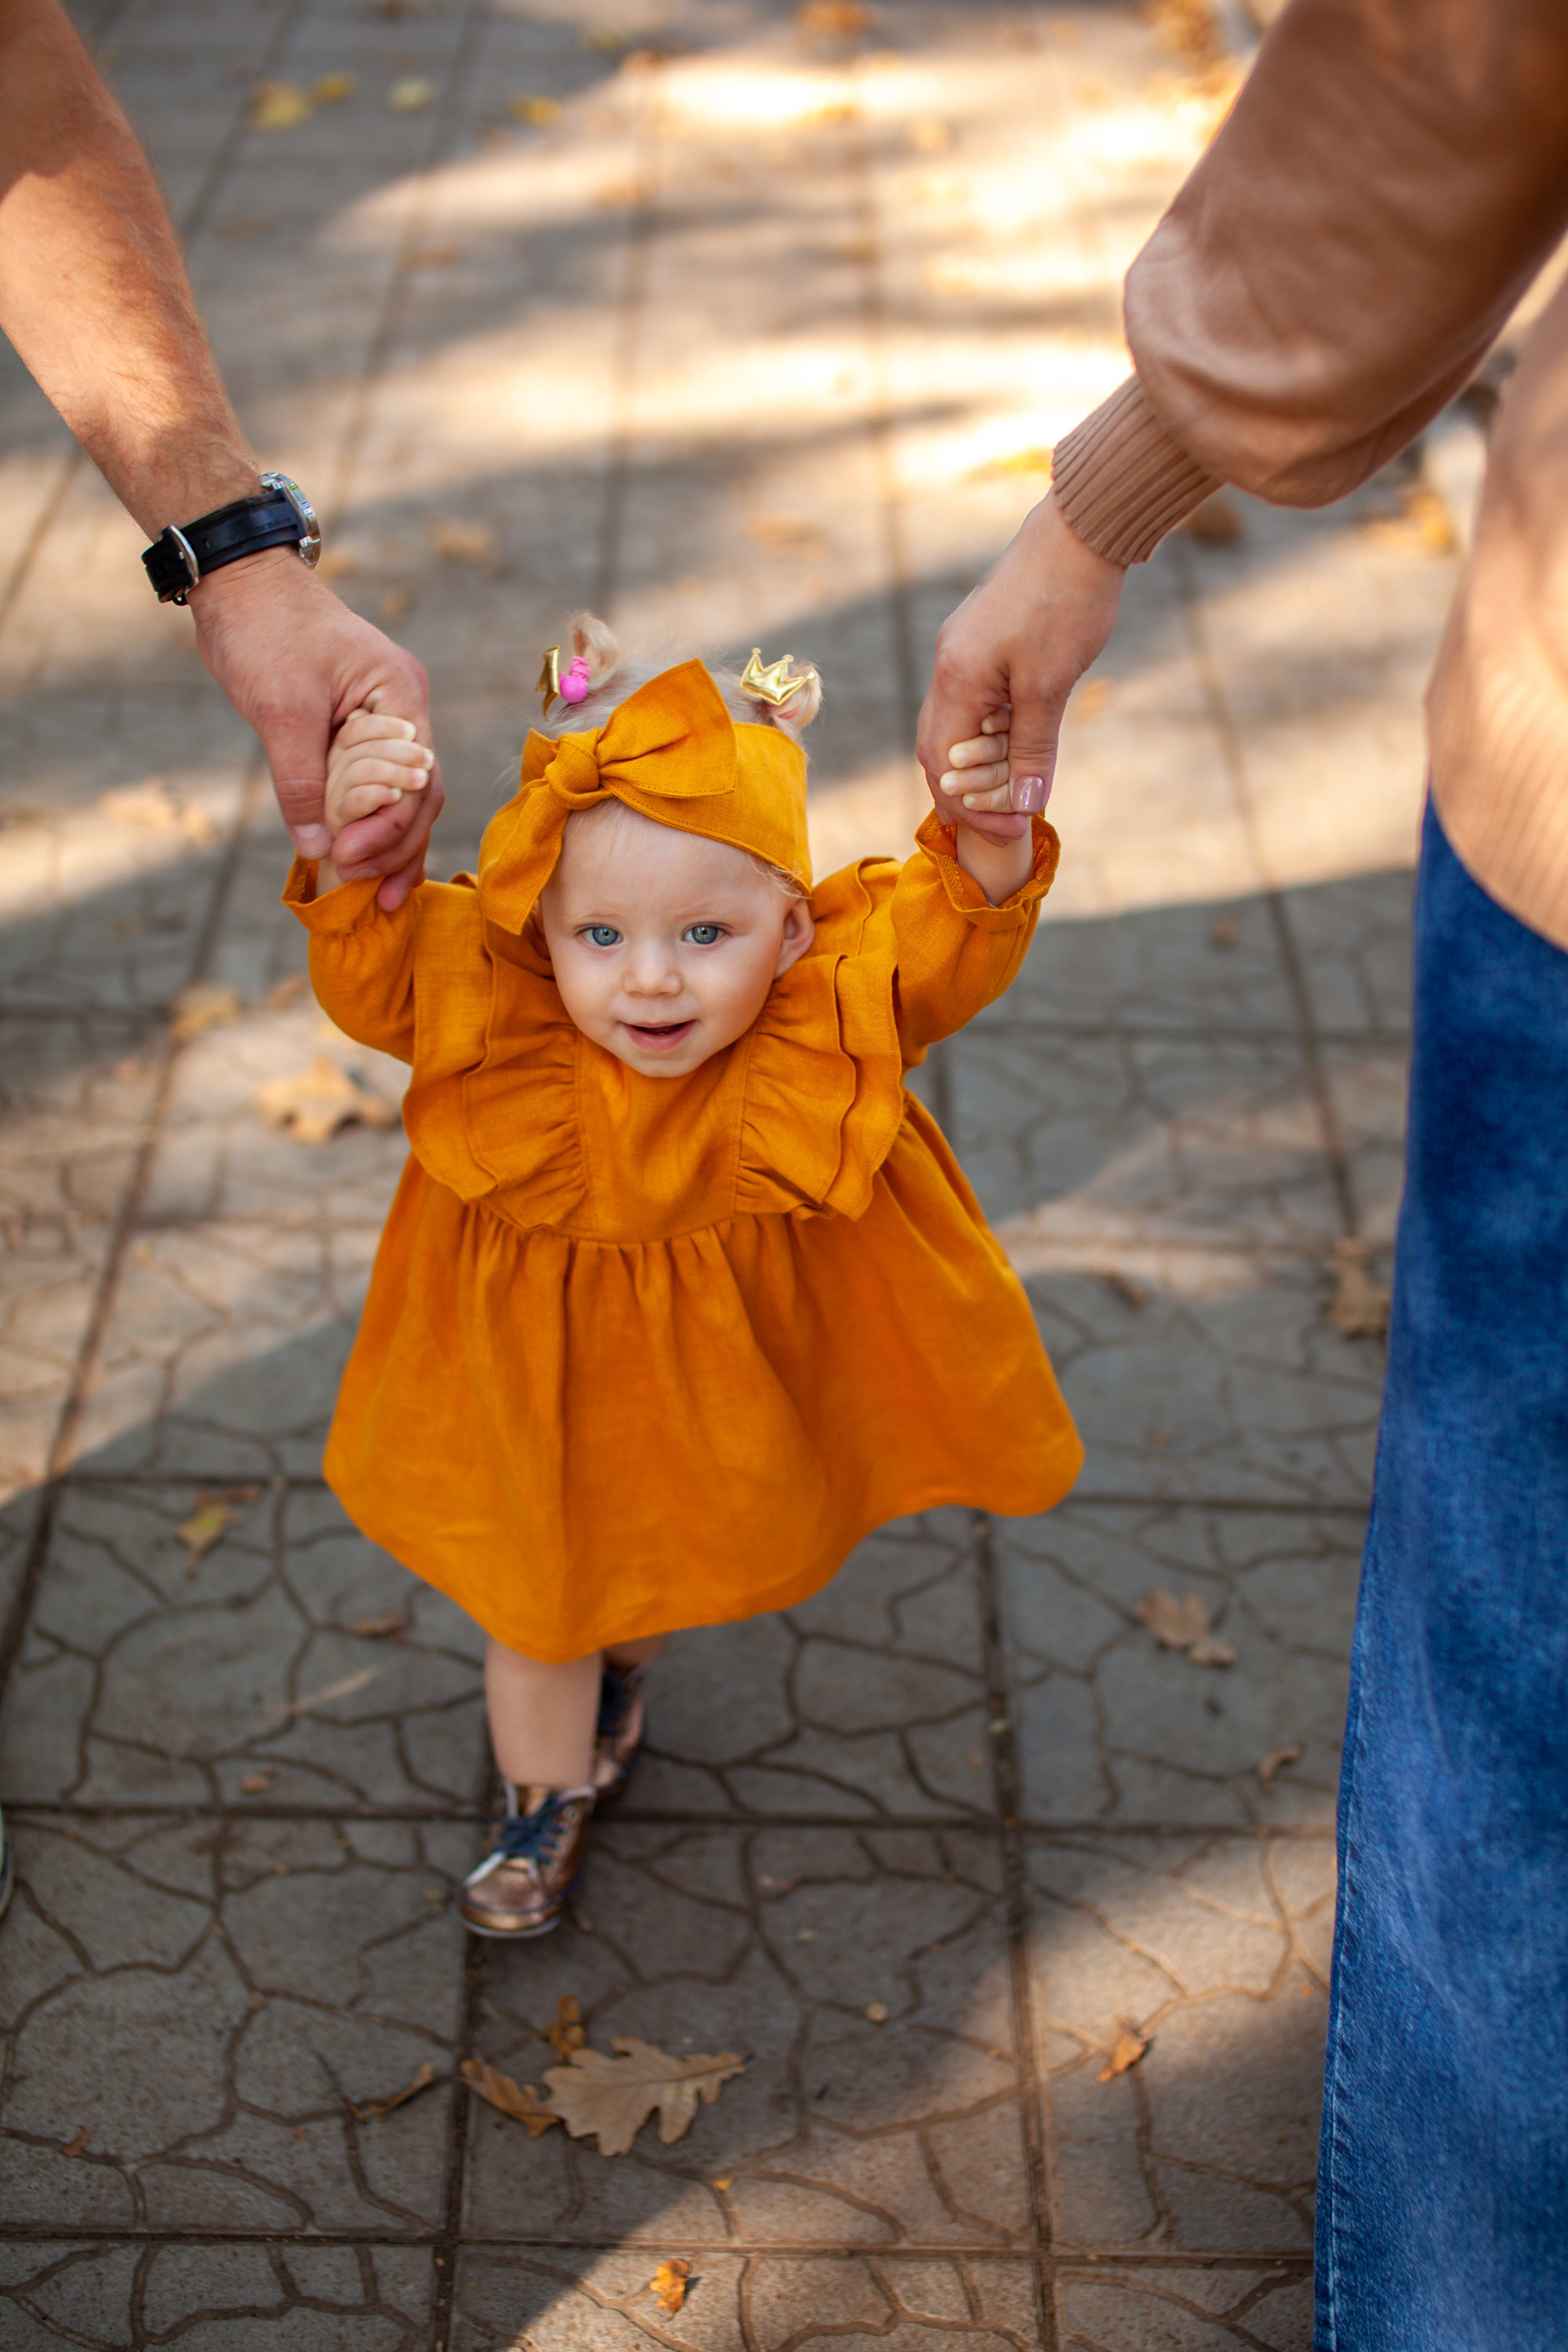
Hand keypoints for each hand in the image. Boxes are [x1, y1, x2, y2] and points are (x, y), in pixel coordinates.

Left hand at [190, 547, 444, 909]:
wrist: (240, 582)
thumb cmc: (265, 631)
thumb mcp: (281, 709)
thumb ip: (300, 782)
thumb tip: (317, 850)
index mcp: (401, 696)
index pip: (414, 779)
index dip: (387, 829)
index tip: (348, 860)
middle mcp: (403, 713)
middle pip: (419, 795)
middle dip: (398, 848)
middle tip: (372, 893)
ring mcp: (383, 723)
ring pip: (402, 797)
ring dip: (391, 846)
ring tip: (382, 897)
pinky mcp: (355, 733)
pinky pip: (373, 787)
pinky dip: (368, 825)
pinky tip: (360, 862)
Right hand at [917, 493, 1124, 844]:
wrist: (1081, 530)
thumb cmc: (1066, 602)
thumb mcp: (1051, 686)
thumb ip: (1032, 747)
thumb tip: (1023, 803)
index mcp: (957, 678)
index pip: (944, 763)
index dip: (970, 805)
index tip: (1010, 832)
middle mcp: (949, 664)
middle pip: (938, 748)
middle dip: (964, 792)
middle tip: (1001, 824)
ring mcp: (963, 648)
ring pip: (955, 724)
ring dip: (977, 764)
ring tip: (1009, 793)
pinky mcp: (983, 638)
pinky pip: (973, 699)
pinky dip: (989, 733)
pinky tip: (1014, 746)